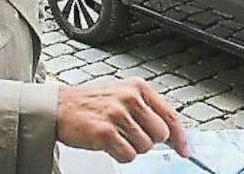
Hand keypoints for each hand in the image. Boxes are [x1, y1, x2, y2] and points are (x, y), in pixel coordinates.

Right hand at [56, 77, 188, 162]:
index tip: (184, 149)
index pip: (170, 115)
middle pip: (160, 134)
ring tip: (115, 135)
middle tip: (130, 134)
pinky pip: (128, 155)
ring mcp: (117, 114)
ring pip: (145, 147)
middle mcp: (130, 97)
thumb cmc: (92, 102)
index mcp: (137, 87)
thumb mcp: (123, 95)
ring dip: (132, 147)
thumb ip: (147, 109)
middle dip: (148, 140)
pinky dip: (121, 154)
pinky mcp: (105, 132)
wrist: (59, 106)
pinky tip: (109, 143)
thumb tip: (172, 133)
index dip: (180, 136)